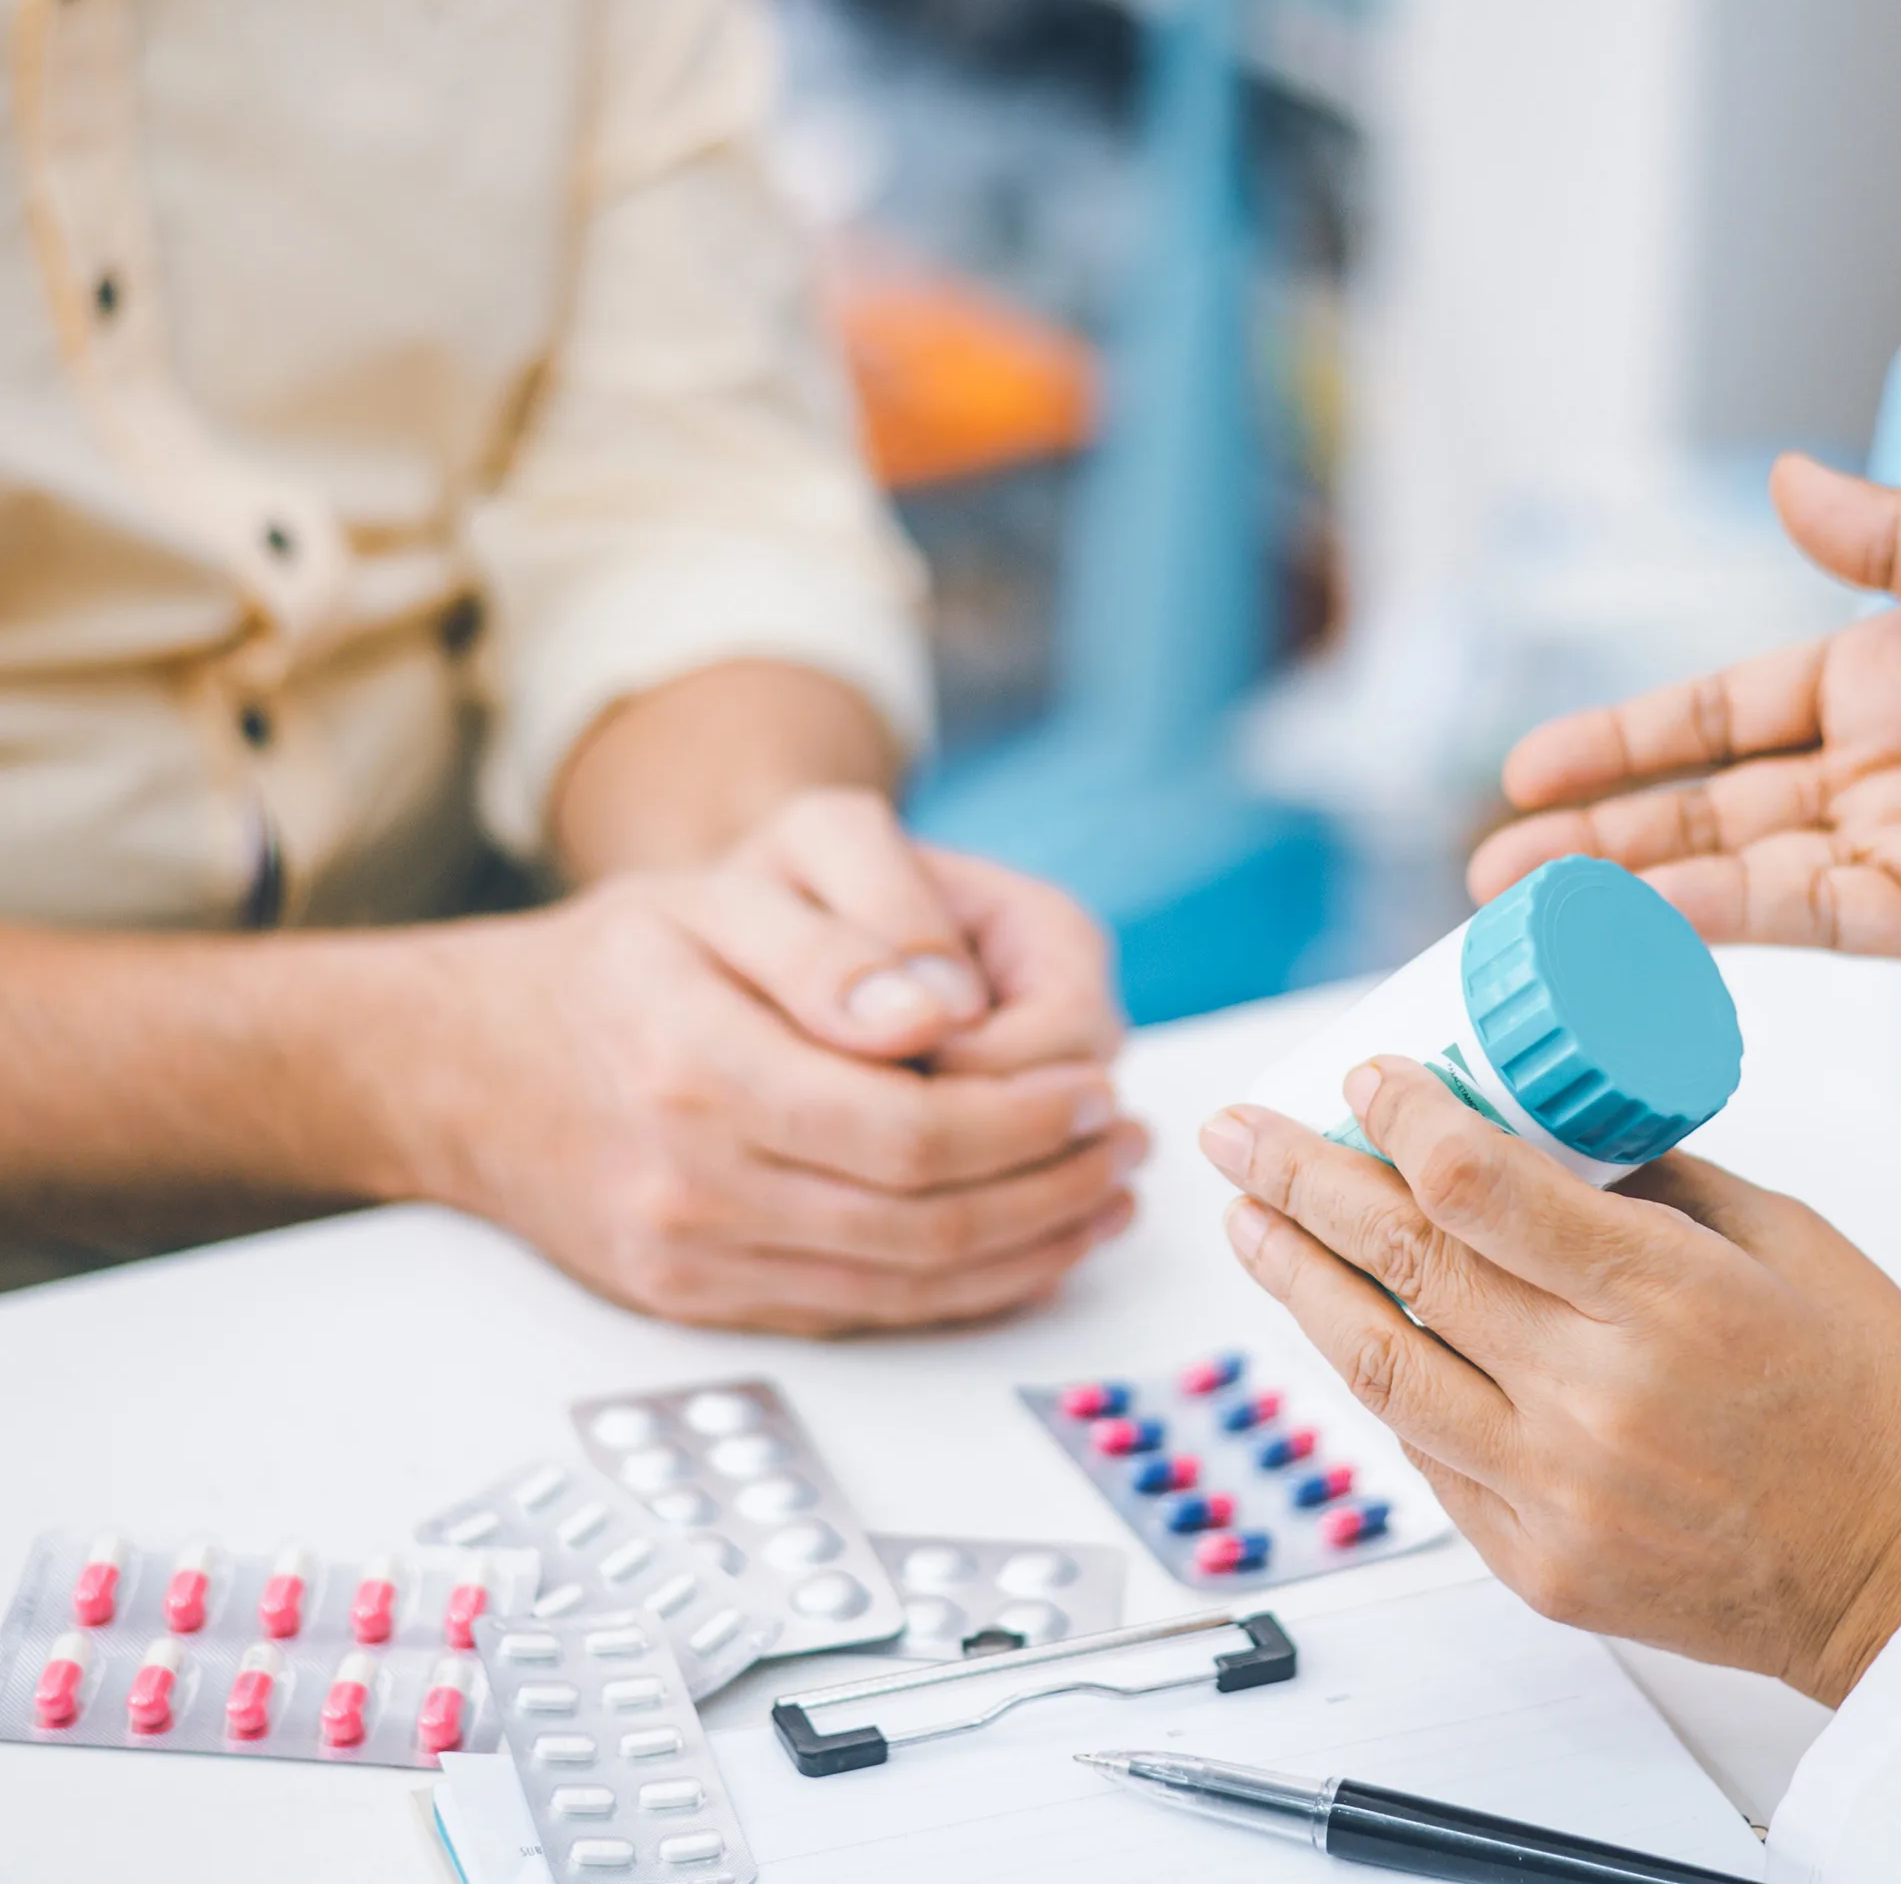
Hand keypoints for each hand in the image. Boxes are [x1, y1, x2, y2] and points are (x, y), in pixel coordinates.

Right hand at [394, 833, 1138, 1333]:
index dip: (1028, 1120)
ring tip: (1105, 1195)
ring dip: (1030, 1250)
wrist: (469, 1065)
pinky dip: (960, 1293)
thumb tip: (947, 1012)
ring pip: (903, 1288)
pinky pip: (857, 1316)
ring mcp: (690, 1261)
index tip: (1100, 1084)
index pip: (911, 1131)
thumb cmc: (619, 958)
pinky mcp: (697, 1304)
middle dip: (1053, 1189)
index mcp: (699, 1067)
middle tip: (1127, 1142)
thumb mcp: (725, 889)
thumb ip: (841, 938)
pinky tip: (1025, 1248)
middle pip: (923, 1224)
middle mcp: (690, 1185)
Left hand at [1199, 1058, 1900, 1706]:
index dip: (1399, 1119)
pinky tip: (1339, 1323)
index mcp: (1663, 1297)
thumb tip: (1543, 1126)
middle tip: (1237, 1131)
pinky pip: (1426, 1455)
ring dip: (1297, 1283)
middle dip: (1300, 1182)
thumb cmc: (1877, 1401)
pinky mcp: (1538, 1564)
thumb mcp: (1788, 1242)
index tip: (1362, 1076)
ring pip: (1380, 1367)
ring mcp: (1554, 1491)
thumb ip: (1655, 1183)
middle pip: (1403, 1265)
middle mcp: (1592, 1396)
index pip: (1476, 1185)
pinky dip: (1377, 1378)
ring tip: (1246, 1221)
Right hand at [1470, 455, 1900, 969]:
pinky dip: (1722, 920)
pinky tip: (1644, 916)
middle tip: (1495, 862)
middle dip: (1599, 831)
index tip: (1531, 763)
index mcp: (1894, 666)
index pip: (1726, 709)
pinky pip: (1811, 918)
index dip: (1627, 735)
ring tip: (1528, 904)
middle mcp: (1882, 764)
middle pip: (1708, 802)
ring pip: (1738, 869)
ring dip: (1633, 886)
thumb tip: (1786, 478)